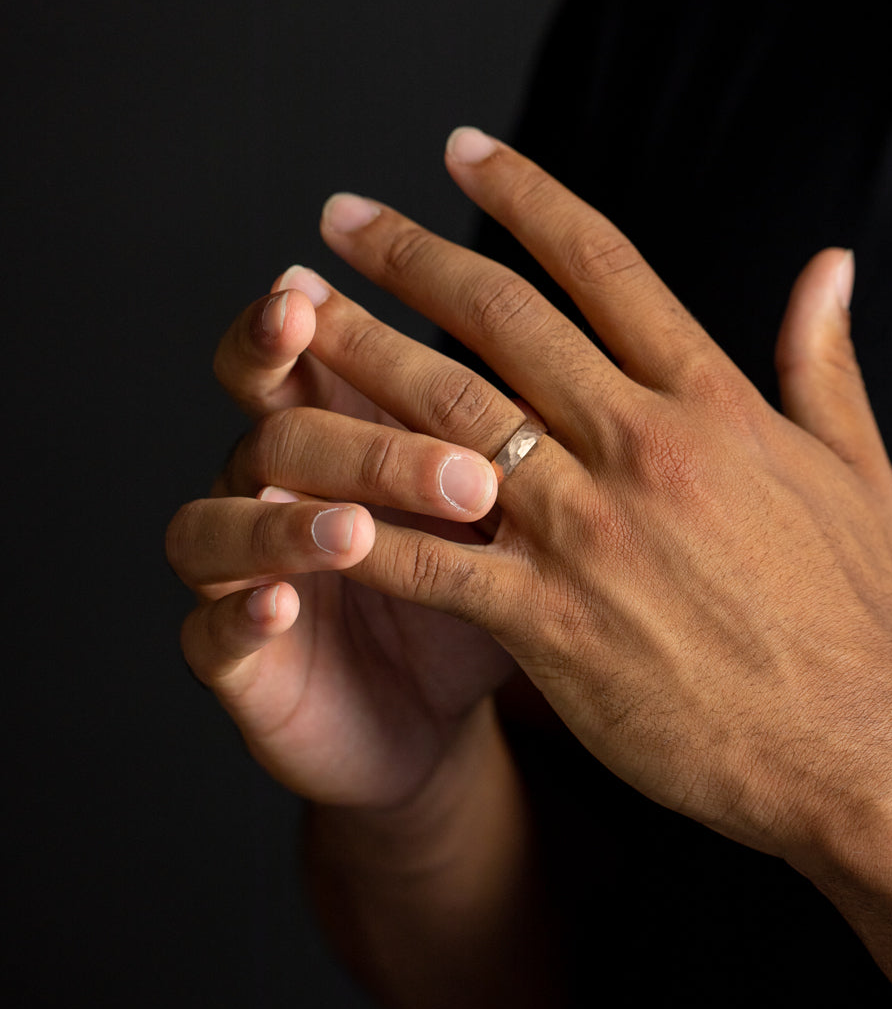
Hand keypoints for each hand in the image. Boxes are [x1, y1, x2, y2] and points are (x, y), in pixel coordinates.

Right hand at [166, 265, 513, 809]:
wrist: (434, 712)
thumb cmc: (471, 593)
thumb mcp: (495, 511)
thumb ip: (500, 436)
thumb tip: (563, 345)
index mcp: (326, 431)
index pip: (283, 358)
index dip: (284, 324)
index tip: (306, 295)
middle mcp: (264, 489)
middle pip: (274, 436)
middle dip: (361, 447)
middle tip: (464, 477)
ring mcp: (236, 577)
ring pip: (214, 527)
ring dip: (286, 524)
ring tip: (354, 530)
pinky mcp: (232, 661)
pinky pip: (210, 633)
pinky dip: (240, 616)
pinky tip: (280, 605)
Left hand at [307, 126, 891, 865]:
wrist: (845, 746)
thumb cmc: (847, 613)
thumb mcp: (854, 470)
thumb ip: (825, 361)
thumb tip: (831, 263)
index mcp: (710, 401)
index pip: (601, 264)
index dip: (523, 195)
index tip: (460, 151)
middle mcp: (641, 446)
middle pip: (500, 320)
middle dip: (407, 257)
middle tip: (338, 216)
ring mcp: (589, 533)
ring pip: (445, 418)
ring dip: (358, 356)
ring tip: (292, 317)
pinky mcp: (550, 621)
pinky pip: (431, 557)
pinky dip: (360, 520)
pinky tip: (296, 483)